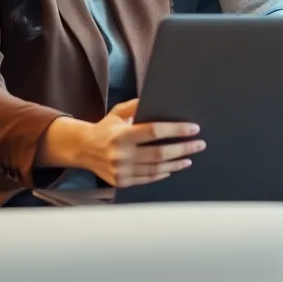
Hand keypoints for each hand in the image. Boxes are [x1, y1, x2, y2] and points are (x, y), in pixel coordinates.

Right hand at [78, 99, 205, 187]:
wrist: (83, 149)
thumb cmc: (105, 128)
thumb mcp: (118, 112)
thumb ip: (136, 106)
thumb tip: (159, 99)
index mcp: (121, 135)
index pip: (154, 132)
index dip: (176, 131)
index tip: (193, 128)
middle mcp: (120, 154)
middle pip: (159, 153)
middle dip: (183, 148)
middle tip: (199, 144)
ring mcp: (120, 171)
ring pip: (156, 169)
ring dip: (176, 163)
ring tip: (189, 157)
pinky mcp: (121, 182)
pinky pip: (147, 179)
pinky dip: (162, 173)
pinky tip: (173, 167)